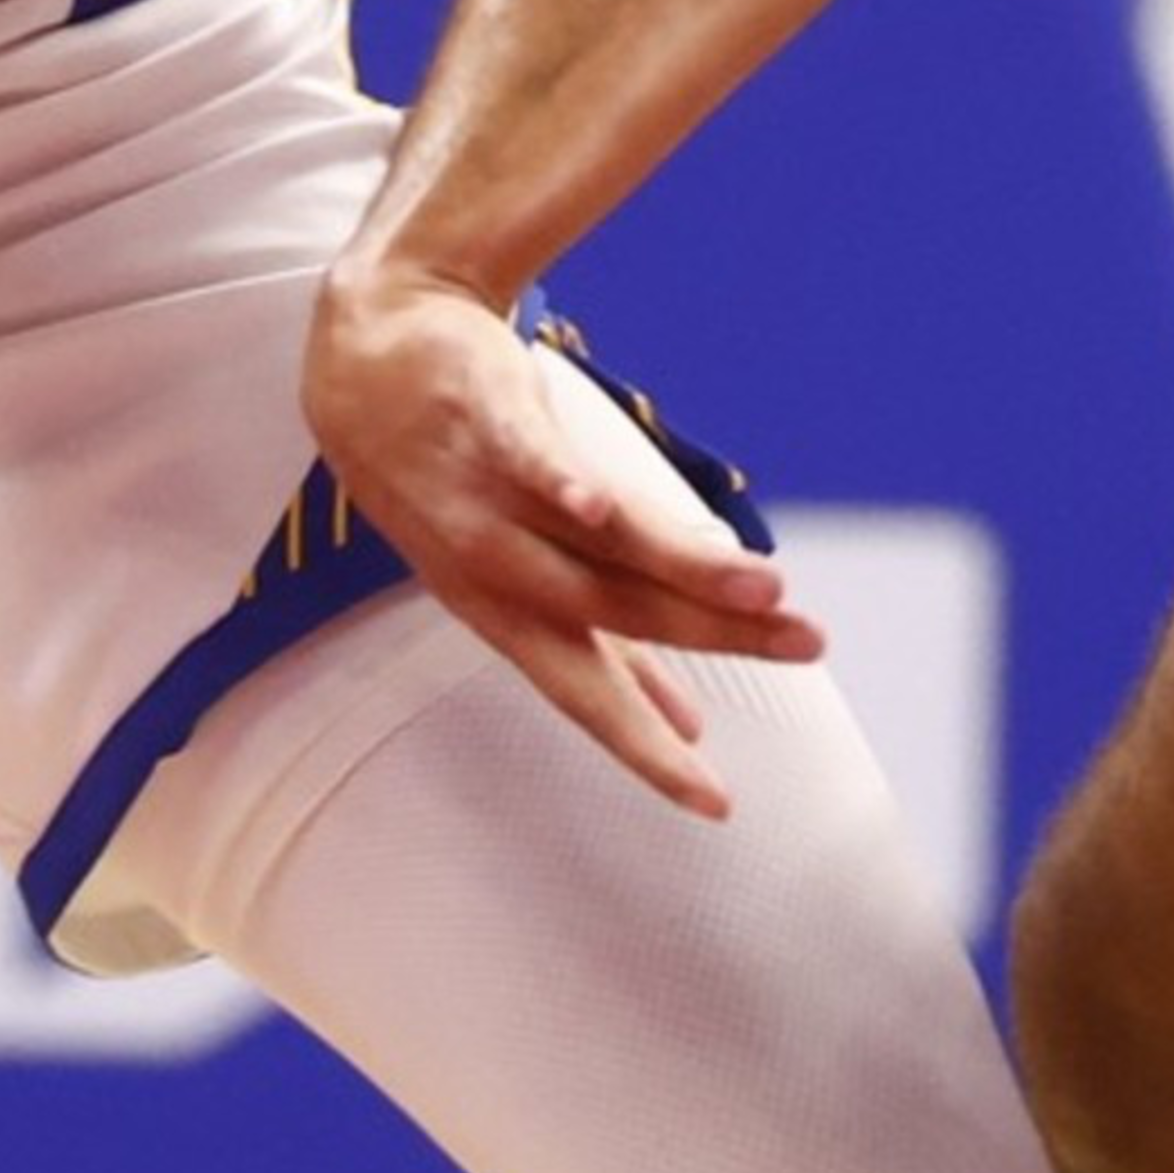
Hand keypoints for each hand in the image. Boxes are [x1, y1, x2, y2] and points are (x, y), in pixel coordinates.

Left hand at [304, 263, 822, 810]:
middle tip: (809, 640)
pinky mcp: (483, 415)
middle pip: (618, 611)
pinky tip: (599, 506)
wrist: (365, 368)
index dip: (646, 750)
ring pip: (597, 543)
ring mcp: (486, 494)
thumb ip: (606, 652)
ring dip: (678, 567)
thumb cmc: (461, 489)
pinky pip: (523, 456)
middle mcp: (496, 568)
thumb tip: (683, 726)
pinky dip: (558, 482)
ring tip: (765, 586)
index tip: (716, 804)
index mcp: (511, 617)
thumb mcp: (531, 581)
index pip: (587, 694)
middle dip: (714, 633)